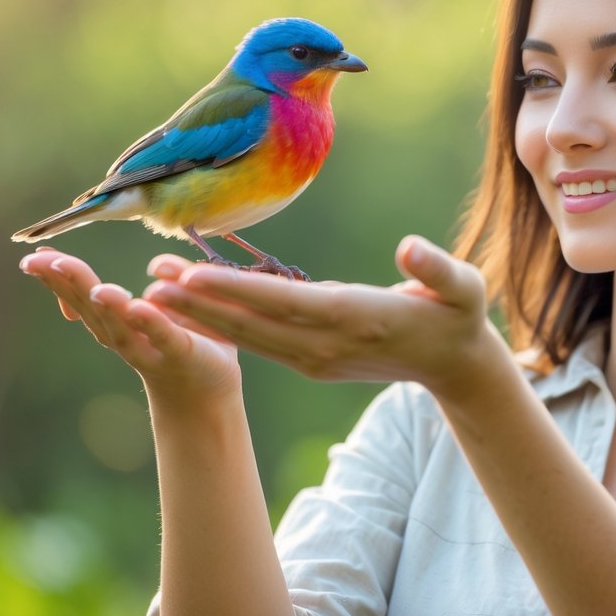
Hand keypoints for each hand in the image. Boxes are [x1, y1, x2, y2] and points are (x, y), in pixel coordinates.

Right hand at [19, 248, 240, 404]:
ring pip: (122, 327)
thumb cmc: (183, 341)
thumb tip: (155, 266)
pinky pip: (164, 337)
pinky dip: (151, 323)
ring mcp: (149, 348)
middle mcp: (122, 336)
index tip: (33, 257)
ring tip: (97, 287)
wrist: (205, 390)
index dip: (55, 278)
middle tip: (40, 261)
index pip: (80, 296)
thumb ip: (165, 281)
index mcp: (113, 321)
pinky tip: (139, 308)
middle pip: (91, 308)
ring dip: (109, 307)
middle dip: (67, 284)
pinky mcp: (180, 353)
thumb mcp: (169, 307)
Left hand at [142, 236, 515, 402]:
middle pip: (253, 322)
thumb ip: (437, 269)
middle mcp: (326, 344)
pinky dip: (221, 327)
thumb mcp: (463, 288)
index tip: (192, 273)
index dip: (237, 289)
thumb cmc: (459, 315)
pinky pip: (257, 343)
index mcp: (355, 318)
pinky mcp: (310, 360)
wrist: (454, 365)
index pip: (285, 301)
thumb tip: (409, 250)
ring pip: (248, 336)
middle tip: (152, 276)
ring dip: (201, 315)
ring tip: (155, 290)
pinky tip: (191, 310)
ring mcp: (315, 357)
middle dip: (200, 301)